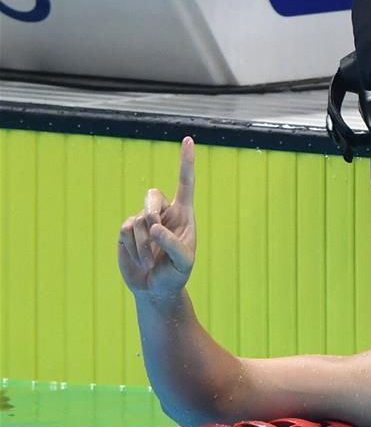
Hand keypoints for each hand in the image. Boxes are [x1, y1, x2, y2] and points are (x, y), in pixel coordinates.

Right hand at [118, 137, 196, 297]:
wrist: (155, 288)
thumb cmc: (176, 274)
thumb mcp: (183, 263)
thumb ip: (173, 245)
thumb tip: (154, 226)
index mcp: (184, 214)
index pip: (186, 184)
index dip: (186, 162)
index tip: (189, 139)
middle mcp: (164, 212)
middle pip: (152, 195)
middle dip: (151, 212)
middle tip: (154, 234)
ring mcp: (143, 220)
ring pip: (137, 219)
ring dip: (144, 244)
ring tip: (151, 261)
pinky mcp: (127, 230)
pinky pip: (125, 230)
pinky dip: (133, 248)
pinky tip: (140, 259)